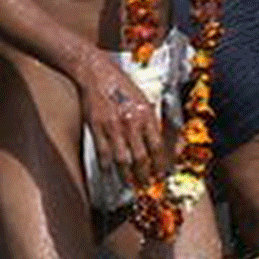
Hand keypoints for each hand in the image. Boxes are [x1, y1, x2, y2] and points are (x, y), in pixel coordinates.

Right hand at [70, 52, 167, 192]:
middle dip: (145, 174)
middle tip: (146, 184)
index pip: (157, 146)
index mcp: (146, 114)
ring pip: (122, 160)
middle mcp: (131, 123)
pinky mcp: (97, 129)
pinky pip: (103, 154)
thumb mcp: (144, 99)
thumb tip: (157, 141)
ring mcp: (113, 127)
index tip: (161, 174)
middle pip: (141, 157)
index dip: (160, 164)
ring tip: (130, 184)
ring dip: (127, 175)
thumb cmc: (122, 85)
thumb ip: (150, 120)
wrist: (98, 74)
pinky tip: (110, 174)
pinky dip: (107, 167)